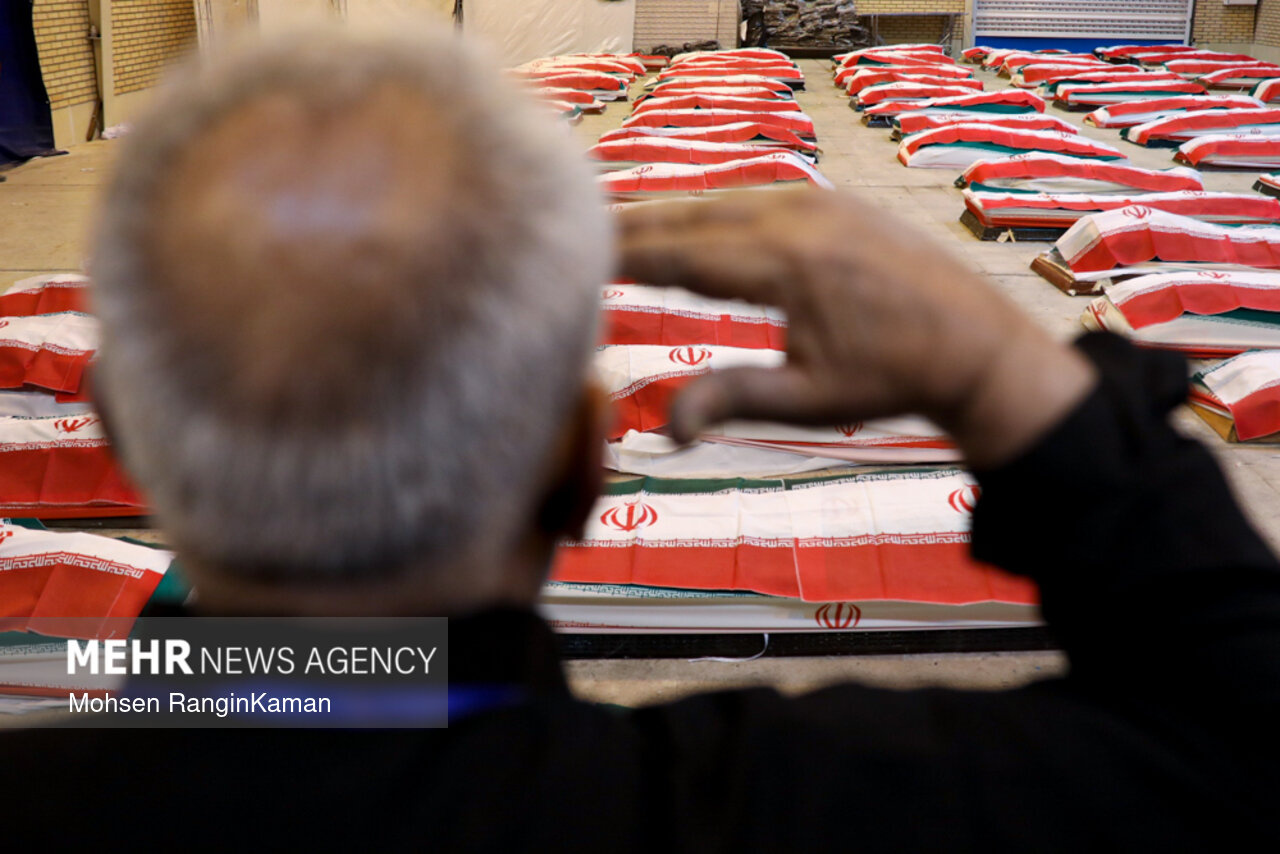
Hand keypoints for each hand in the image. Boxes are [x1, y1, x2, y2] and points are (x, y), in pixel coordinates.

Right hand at [615, 189, 1096, 468]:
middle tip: (574, 225)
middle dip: (632, 223)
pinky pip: (754, 195)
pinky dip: (710, 207)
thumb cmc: (892, 379)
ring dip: (668, 212)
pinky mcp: (833, 199)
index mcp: (786, 265)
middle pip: (691, 215)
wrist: (976, 343)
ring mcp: (818, 200)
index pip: (681, 255)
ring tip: (617, 221)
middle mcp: (796, 218)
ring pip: (720, 200)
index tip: (576, 255)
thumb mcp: (810, 399)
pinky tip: (688, 218)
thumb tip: (666, 431)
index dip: (623, 254)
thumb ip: (732, 401)